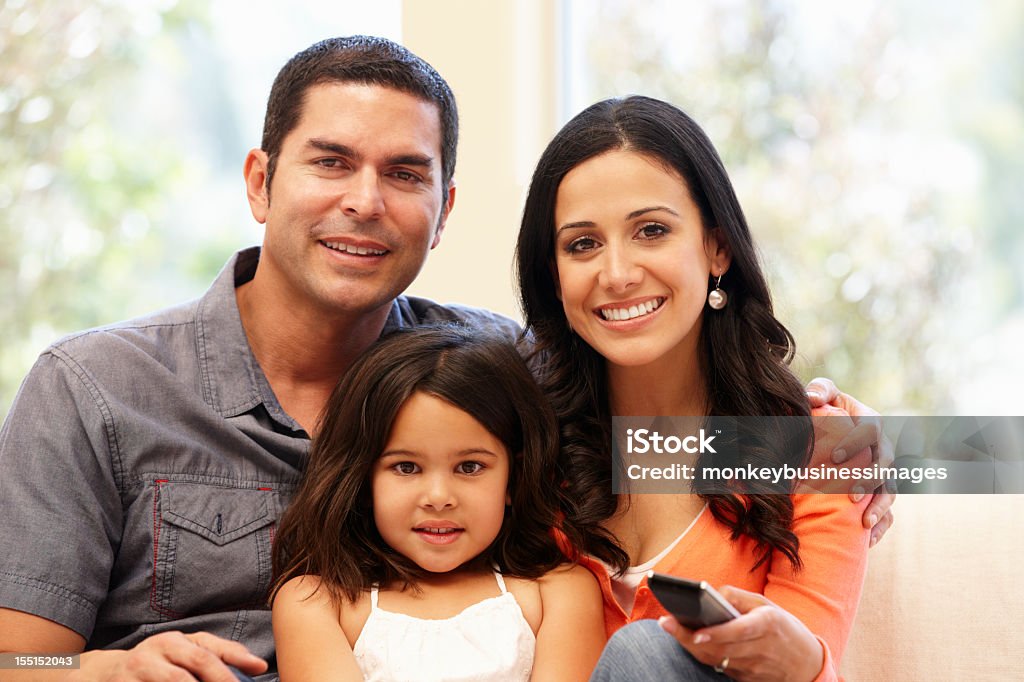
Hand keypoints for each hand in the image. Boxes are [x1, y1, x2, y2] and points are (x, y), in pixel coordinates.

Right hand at [69, 631, 266, 681]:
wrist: (104, 675)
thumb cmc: (156, 664)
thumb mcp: (183, 653)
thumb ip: (218, 655)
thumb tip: (258, 667)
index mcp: (175, 641)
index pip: (209, 649)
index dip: (236, 657)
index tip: (260, 667)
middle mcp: (156, 650)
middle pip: (195, 664)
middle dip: (220, 679)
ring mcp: (137, 669)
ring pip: (175, 680)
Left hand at [657, 587, 822, 681]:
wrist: (806, 663)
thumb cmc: (782, 627)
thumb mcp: (766, 605)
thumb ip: (739, 597)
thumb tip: (712, 593)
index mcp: (767, 625)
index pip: (738, 631)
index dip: (717, 633)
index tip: (696, 630)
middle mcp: (760, 649)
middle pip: (720, 648)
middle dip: (689, 637)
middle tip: (666, 623)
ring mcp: (753, 668)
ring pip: (716, 659)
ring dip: (691, 645)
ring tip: (671, 628)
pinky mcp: (747, 679)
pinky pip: (721, 667)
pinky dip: (704, 654)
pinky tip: (688, 641)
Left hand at [805, 377, 895, 545]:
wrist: (835, 428)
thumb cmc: (828, 408)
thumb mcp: (825, 393)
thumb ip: (821, 389)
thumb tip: (811, 398)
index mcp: (872, 422)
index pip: (871, 431)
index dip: (856, 444)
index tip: (835, 458)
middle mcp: (884, 448)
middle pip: (886, 466)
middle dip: (871, 481)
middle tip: (851, 496)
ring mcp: (886, 473)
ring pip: (891, 491)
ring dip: (880, 508)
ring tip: (864, 523)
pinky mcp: (881, 492)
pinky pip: (888, 513)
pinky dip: (881, 526)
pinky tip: (866, 540)